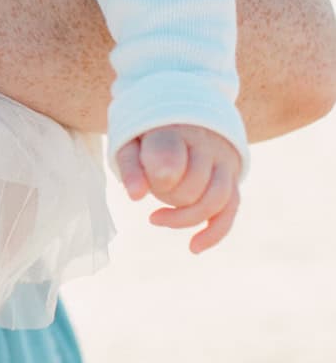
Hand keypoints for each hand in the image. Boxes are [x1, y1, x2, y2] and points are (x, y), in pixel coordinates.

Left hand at [116, 124, 241, 251]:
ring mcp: (223, 160)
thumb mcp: (129, 143)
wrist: (182, 114)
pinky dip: (214, 232)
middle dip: (167, 197)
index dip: (157, 178)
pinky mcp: (232, 176)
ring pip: (217, 198)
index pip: (172, 158)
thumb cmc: (148, 135)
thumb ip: (131, 167)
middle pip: (194, 184)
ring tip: (155, 219)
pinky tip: (194, 247)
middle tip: (148, 189)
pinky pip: (230, 208)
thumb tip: (136, 197)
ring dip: (186, 218)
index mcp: (175, 128)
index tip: (142, 186)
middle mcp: (205, 143)